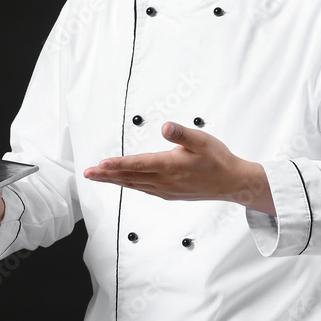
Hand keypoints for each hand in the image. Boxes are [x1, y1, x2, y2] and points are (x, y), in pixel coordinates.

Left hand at [83, 122, 274, 215]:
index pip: (137, 164)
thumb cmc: (218, 160)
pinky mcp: (170, 193)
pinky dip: (130, 185)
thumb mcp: (202, 140)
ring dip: (115, 181)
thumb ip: (182, 134)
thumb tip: (166, 127)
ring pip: (134, 185)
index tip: (100, 164)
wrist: (232, 183)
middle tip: (88, 173)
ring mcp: (166, 189)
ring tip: (99, 177)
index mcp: (170, 166)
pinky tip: (124, 183)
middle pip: (130, 177)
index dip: (117, 164)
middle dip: (107, 175)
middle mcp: (165, 181)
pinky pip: (144, 189)